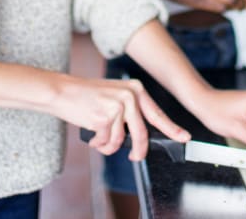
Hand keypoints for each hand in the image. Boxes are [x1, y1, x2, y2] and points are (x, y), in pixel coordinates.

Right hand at [47, 76, 190, 160]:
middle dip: (139, 149)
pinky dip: (99, 143)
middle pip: (142, 133)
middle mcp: (129, 96)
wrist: (62, 91)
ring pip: (120, 140)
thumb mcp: (114, 97)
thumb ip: (130, 112)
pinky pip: (107, 142)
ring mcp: (117, 106)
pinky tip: (92, 136)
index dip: (172, 128)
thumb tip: (142, 136)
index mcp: (135, 89)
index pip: (157, 114)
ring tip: (100, 138)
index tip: (184, 137)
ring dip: (109, 145)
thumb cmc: (87, 97)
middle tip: (135, 156)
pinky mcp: (104, 117)